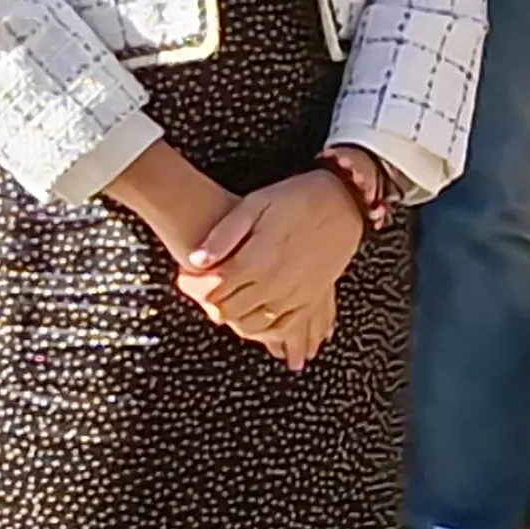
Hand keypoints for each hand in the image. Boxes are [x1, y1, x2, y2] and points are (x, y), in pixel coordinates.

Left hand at [178, 169, 368, 368]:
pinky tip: (254, 317)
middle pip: (228, 311)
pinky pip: (283, 328)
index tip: (185, 277)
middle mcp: (275, 284)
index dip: (192, 286)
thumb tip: (197, 260)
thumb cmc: (298, 199)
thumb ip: (224, 234)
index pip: (212, 290)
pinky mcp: (310, 299)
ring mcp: (294, 295)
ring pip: (252, 326)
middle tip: (203, 287)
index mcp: (256, 260)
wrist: (343, 201)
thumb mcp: (255, 204)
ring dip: (233, 317)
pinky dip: (264, 329)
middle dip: (209, 302)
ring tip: (226, 298)